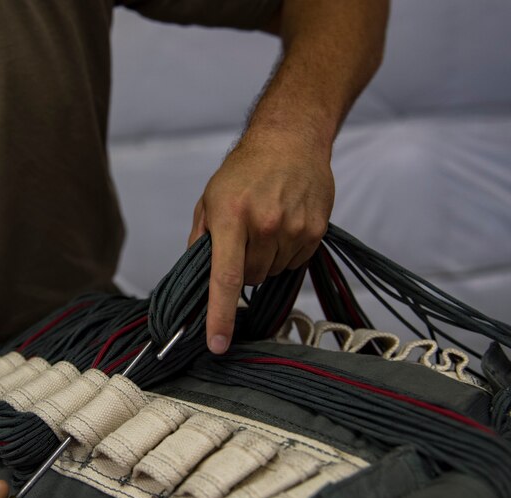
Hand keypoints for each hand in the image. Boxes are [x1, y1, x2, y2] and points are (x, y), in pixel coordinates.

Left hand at [189, 131, 333, 353]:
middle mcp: (265, 224)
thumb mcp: (210, 200)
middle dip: (242, 268)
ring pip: (272, 273)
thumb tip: (194, 282)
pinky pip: (295, 263)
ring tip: (266, 224)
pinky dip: (286, 253)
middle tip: (244, 237)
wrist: (290, 139)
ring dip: (265, 260)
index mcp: (231, 217)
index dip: (219, 317)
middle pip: (250, 279)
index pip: (224, 278)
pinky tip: (285, 224)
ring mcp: (294, 228)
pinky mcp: (316, 231)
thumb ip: (200, 242)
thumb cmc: (243, 171)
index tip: (216, 345)